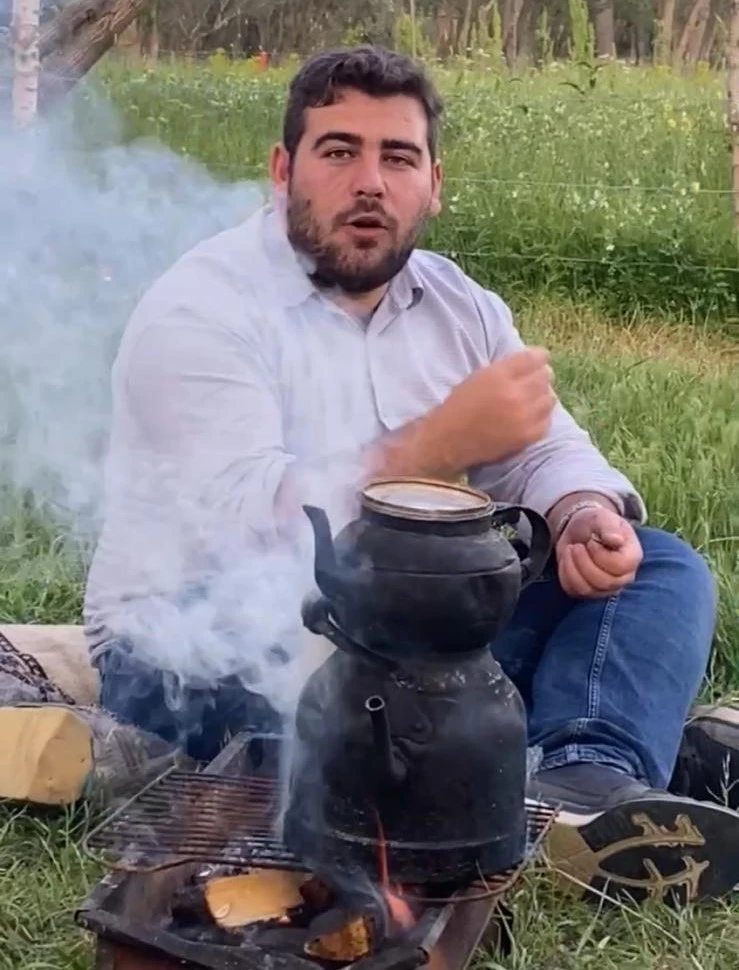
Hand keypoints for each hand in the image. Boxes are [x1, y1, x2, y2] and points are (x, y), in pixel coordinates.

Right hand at [440, 348, 556, 466]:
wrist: (448, 441)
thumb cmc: (460, 407)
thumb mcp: (477, 377)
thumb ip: (505, 369)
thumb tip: (533, 363)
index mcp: (498, 375)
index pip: (533, 358)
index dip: (540, 357)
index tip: (540, 359)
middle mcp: (514, 394)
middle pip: (545, 377)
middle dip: (541, 376)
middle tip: (535, 381)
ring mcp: (523, 417)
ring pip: (549, 398)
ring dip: (542, 396)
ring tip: (532, 400)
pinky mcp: (526, 436)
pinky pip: (546, 421)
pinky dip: (541, 417)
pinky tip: (530, 417)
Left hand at [557, 505, 642, 598]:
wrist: (580, 530)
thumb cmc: (595, 523)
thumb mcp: (601, 518)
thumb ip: (609, 528)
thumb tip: (617, 540)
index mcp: (632, 557)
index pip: (620, 566)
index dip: (600, 555)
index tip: (591, 542)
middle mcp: (623, 577)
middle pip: (603, 582)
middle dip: (583, 562)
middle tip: (576, 546)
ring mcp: (606, 588)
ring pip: (587, 589)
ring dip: (572, 568)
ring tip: (570, 550)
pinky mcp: (588, 592)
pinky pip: (573, 590)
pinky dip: (565, 573)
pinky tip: (566, 559)